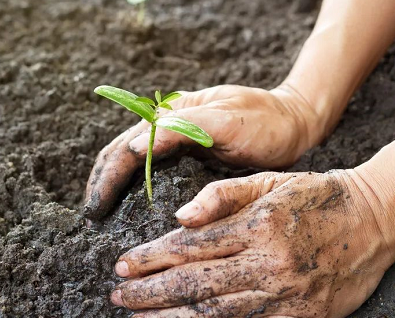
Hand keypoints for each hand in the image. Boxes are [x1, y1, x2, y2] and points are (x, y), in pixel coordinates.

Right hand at [85, 84, 323, 219]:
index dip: (107, 177)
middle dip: (102, 182)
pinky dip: (132, 184)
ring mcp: (175, 137)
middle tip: (90, 216)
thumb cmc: (265, 120)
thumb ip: (182, 127)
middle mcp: (167, 123)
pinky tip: (127, 201)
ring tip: (99, 210)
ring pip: (131, 160)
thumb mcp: (227, 119)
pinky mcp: (186, 150)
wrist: (293, 121)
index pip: (127, 146)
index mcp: (172, 113)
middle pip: (121, 152)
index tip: (95, 208)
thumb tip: (133, 147)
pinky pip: (150, 167)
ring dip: (112, 183)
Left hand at [110, 165, 394, 316]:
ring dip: (169, 317)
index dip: (150, 258)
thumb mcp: (269, 182)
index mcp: (256, 225)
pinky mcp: (299, 317)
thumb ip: (222, 196)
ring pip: (213, 313)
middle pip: (194, 283)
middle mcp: (267, 263)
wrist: (373, 221)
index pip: (189, 246)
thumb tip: (180, 217)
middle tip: (117, 294)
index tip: (122, 264)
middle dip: (149, 291)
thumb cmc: (313, 196)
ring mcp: (284, 296)